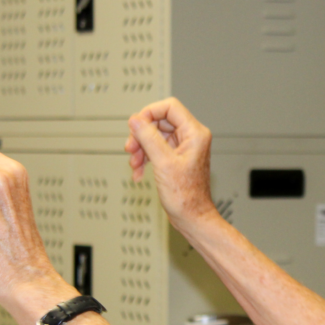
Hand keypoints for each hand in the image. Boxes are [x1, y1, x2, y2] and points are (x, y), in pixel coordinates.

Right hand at [124, 97, 217, 232]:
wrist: (192, 217)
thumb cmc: (186, 196)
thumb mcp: (163, 163)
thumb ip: (148, 138)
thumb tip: (136, 119)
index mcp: (195, 133)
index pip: (170, 107)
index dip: (149, 113)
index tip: (135, 125)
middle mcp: (191, 137)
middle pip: (159, 121)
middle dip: (141, 135)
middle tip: (130, 148)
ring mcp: (183, 148)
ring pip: (155, 136)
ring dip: (140, 148)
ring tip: (134, 164)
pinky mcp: (175, 158)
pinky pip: (156, 149)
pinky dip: (145, 158)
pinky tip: (139, 172)